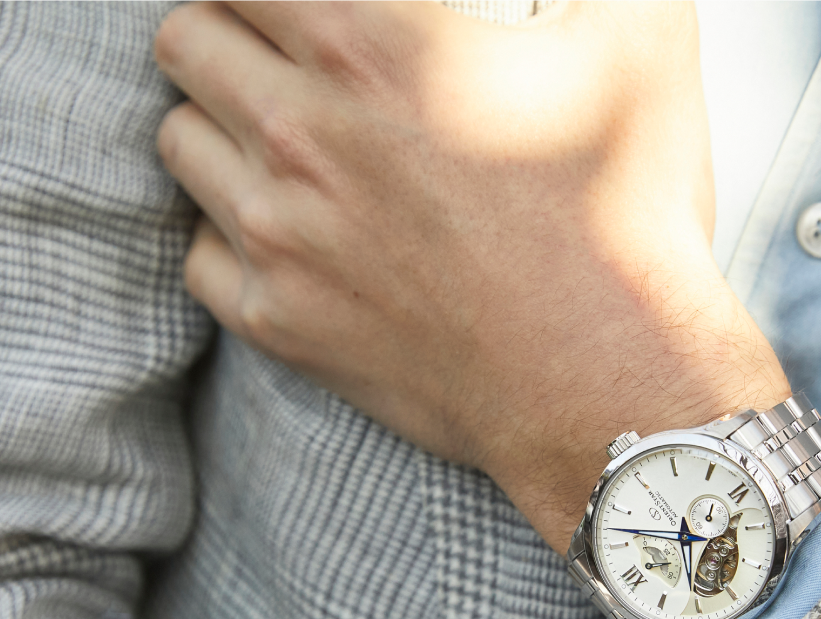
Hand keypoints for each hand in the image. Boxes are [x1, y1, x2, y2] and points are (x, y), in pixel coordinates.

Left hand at [155, 0, 788, 551]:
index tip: (287, 7)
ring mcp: (280, 235)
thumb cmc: (628, 216)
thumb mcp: (641, 42)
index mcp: (368, 43)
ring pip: (178, 144)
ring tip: (280, 151)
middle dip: (223, 39)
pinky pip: (199, 255)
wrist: (608, 380)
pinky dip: (230, 239)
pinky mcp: (279, 321)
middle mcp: (301, 133)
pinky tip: (291, 239)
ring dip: (217, 133)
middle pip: (183, 42)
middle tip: (275, 62)